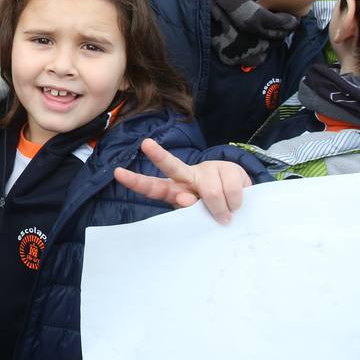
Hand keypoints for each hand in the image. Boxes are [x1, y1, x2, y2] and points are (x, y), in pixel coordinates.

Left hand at [113, 139, 251, 223]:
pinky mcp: (228, 170)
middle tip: (146, 144)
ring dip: (219, 210)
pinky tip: (236, 202)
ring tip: (226, 215)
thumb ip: (190, 210)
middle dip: (159, 156)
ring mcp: (208, 173)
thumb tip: (188, 200)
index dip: (135, 182)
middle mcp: (187, 177)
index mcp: (174, 190)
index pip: (152, 187)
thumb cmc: (212, 208)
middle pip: (172, 166)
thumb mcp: (197, 215)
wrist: (242, 194)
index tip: (118, 173)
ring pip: (209, 190)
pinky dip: (234, 204)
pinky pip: (230, 194)